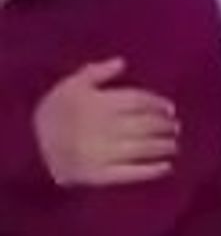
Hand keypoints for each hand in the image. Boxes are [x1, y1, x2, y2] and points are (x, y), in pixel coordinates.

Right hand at [34, 58, 178, 187]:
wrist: (30, 147)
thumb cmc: (54, 113)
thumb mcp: (69, 86)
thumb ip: (96, 72)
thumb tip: (122, 61)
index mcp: (97, 102)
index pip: (138, 100)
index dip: (157, 104)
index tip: (170, 108)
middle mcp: (103, 126)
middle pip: (145, 125)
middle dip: (165, 126)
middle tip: (175, 127)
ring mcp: (103, 152)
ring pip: (143, 148)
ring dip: (164, 147)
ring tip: (174, 145)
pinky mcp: (101, 175)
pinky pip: (132, 173)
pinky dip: (152, 170)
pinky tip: (167, 167)